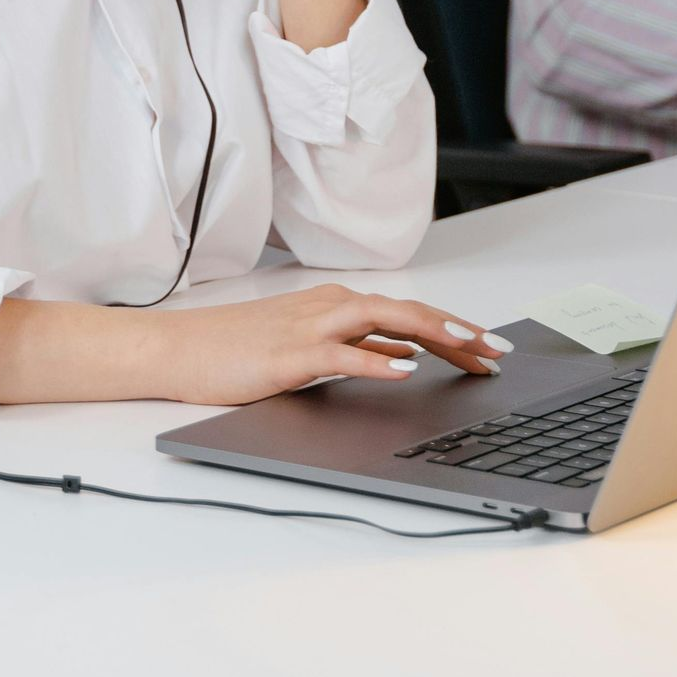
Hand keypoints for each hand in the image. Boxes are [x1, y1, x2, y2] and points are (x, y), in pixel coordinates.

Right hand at [161, 284, 511, 407]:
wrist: (179, 348)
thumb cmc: (237, 349)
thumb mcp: (308, 346)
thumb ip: (357, 348)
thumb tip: (405, 357)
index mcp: (336, 305)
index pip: (409, 313)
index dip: (454, 328)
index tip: (490, 348)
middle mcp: (329, 307)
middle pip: (407, 312)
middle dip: (458, 331)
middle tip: (498, 353)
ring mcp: (309, 327)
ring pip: (382, 320)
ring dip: (430, 333)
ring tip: (467, 349)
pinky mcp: (288, 354)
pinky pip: (340, 354)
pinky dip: (375, 360)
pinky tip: (403, 372)